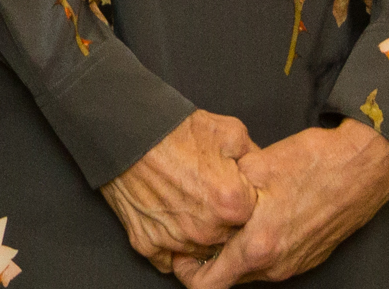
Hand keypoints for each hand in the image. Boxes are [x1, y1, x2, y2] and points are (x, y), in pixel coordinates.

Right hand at [102, 111, 259, 273]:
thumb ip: (255, 160)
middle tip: (209, 197)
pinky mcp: (147, 243)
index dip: (245, 204)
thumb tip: (263, 176)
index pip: (254, 220)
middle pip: (228, 240)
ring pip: (199, 251)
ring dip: (198, 236)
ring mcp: (176, 240)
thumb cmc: (175, 128)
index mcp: (233, 205)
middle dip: (224, 224)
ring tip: (187, 206)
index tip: (235, 193)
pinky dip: (170, 245)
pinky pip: (168, 259)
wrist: (124, 129)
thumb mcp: (229, 132)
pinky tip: (168, 220)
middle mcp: (207, 230)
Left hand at [178, 122, 388, 286]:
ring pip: (250, 269)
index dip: (185, 270)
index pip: (209, 284)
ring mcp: (295, 263)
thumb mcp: (256, 168)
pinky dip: (256, 246)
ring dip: (234, 251)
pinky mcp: (308, 256)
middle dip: (208, 258)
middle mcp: (277, 264)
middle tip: (197, 228)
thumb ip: (223, 191)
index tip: (178, 251)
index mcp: (260, 246)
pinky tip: (254, 216)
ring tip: (225, 218)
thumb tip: (200, 197)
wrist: (363, 167)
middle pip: (228, 278)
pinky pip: (271, 260)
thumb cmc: (314, 164)